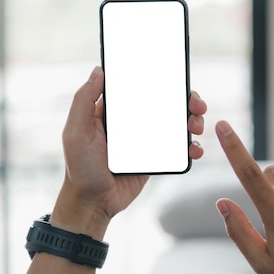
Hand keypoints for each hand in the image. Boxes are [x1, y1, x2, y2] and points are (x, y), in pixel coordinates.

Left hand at [52, 66, 206, 238]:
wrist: (94, 203)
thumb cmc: (80, 167)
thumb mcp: (76, 132)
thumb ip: (84, 100)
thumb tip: (98, 71)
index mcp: (116, 111)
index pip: (142, 87)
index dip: (161, 79)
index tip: (176, 78)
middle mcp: (134, 122)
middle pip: (167, 103)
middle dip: (187, 100)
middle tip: (196, 105)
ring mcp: (148, 140)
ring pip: (177, 123)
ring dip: (193, 120)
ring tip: (196, 126)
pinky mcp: (157, 157)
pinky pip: (179, 148)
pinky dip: (192, 146)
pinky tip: (195, 149)